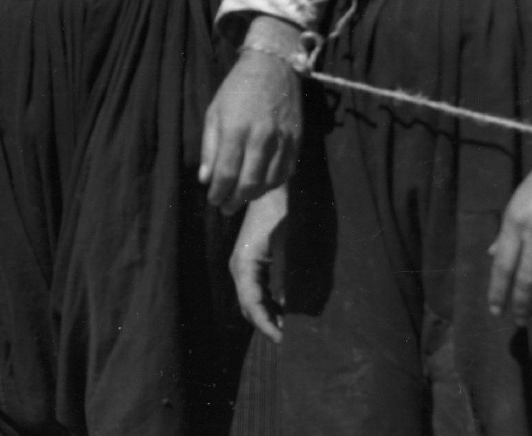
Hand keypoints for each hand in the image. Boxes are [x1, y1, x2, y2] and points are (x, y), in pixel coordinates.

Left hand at [199, 17, 301, 211]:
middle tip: (225, 208)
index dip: (218, 193)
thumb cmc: (237, 89)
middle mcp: (262, 138)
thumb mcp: (214, 112)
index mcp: (236, 129)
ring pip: (271, 182)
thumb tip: (205, 179)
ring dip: (254, 195)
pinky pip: (287, 172)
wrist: (273, 67)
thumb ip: (209, 147)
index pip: (227, 173)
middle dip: (235, 200)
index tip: (213, 201)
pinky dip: (273, 183)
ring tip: (241, 197)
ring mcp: (283, 140)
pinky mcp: (297, 141)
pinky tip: (262, 184)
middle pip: (250, 183)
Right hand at [232, 187, 288, 342]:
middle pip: (248, 307)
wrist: (274, 189)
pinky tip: (286, 309)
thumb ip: (287, 279)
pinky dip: (269, 303)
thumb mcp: (288, 247)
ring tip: (291, 328)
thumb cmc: (282, 214)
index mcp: (244, 266)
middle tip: (292, 340)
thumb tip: (291, 309)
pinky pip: (257, 290)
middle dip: (267, 324)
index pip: (251, 306)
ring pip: (252, 300)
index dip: (267, 326)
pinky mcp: (252, 262)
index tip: (284, 341)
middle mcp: (240, 269)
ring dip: (268, 315)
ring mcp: (244, 265)